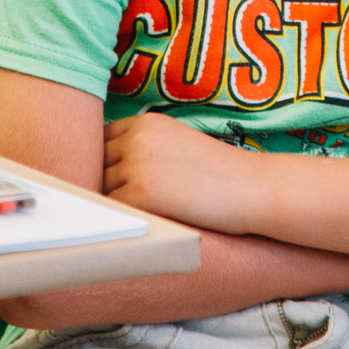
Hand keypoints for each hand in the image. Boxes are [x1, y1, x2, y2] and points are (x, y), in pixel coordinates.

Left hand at [101, 111, 269, 231]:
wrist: (252, 189)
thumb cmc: (218, 175)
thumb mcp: (177, 144)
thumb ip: (143, 148)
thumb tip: (107, 170)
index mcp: (146, 123)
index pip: (102, 140)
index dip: (105, 163)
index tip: (114, 181)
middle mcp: (136, 138)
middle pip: (96, 164)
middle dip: (105, 183)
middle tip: (120, 205)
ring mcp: (135, 164)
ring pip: (100, 189)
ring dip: (111, 204)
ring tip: (135, 217)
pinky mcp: (138, 194)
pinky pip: (112, 211)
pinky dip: (121, 220)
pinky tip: (140, 225)